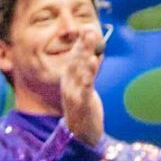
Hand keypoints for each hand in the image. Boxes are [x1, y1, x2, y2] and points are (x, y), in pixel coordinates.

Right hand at [57, 33, 106, 151]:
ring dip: (84, 59)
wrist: (81, 133)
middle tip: (89, 30)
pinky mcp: (82, 106)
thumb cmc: (84, 106)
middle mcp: (69, 84)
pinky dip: (87, 79)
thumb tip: (92, 43)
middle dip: (83, 46)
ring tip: (91, 46)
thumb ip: (88, 64)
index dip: (81, 42)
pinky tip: (91, 67)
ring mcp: (74, 95)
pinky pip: (84, 91)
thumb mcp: (85, 83)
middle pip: (75, 62)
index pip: (75, 57)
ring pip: (79, 75)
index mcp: (69, 78)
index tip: (88, 27)